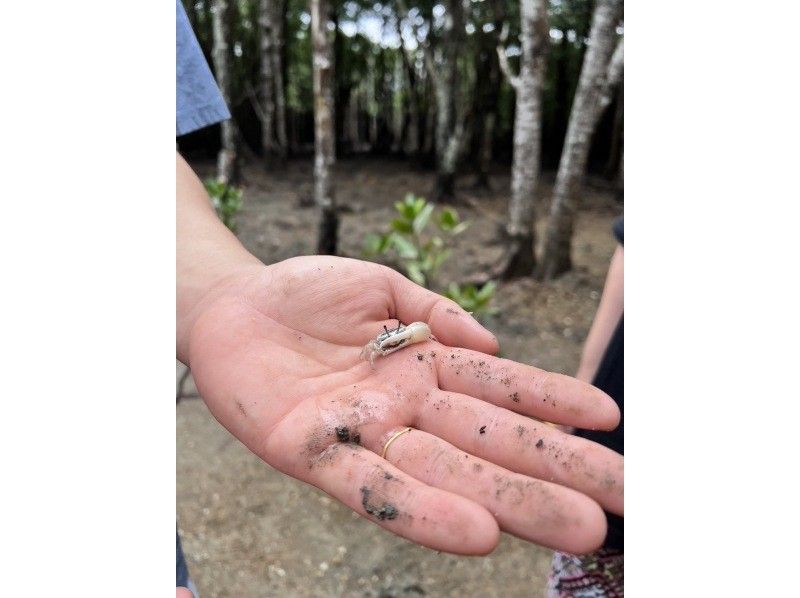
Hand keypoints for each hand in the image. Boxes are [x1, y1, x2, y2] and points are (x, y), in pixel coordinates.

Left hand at [182, 256, 622, 554]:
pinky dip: (424, 511)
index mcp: (427, 367)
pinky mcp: (314, 454)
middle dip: (556, 473)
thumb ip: (434, 312)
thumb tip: (489, 343)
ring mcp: (366, 434)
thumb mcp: (380, 285)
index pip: (502, 389)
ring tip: (576, 530)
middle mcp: (407, 409)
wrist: (232, 306)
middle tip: (617, 506)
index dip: (554, 402)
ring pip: (449, 474)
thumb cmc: (308, 294)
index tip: (609, 422)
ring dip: (511, 503)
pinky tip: (476, 532)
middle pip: (492, 443)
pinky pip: (373, 489)